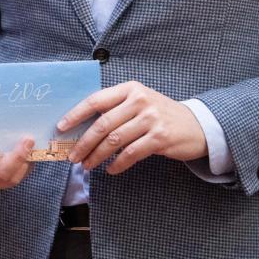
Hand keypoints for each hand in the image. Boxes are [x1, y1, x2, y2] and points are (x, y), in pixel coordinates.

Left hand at [60, 80, 207, 173]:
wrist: (197, 125)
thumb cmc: (160, 115)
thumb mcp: (139, 103)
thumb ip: (116, 109)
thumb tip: (81, 127)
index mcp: (130, 89)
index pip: (96, 100)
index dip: (75, 114)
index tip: (61, 127)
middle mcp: (139, 101)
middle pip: (102, 124)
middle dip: (83, 142)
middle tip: (73, 156)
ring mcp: (151, 119)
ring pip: (114, 140)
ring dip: (97, 155)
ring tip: (87, 165)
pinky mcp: (160, 138)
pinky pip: (131, 153)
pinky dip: (117, 164)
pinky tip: (110, 169)